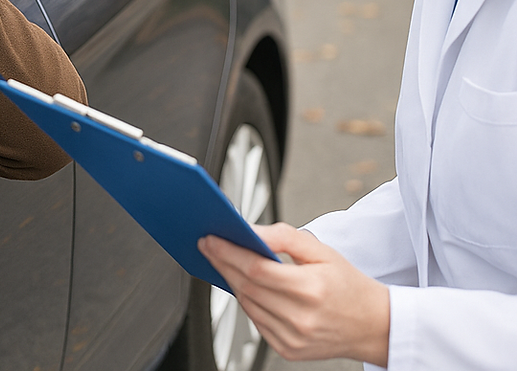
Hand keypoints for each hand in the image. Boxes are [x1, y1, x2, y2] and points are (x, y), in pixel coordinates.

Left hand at [199, 222, 389, 366]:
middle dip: (222, 262)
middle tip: (208, 244)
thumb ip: (284, 236)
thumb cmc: (348, 284)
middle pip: (247, 287)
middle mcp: (301, 318)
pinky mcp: (288, 350)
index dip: (229, 252)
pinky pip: (256, 321)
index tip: (211, 238)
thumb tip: (251, 230)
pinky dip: (246, 301)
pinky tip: (243, 285)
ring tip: (221, 260)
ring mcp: (294, 338)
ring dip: (230, 280)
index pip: (257, 269)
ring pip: (247, 304)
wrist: (373, 326)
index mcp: (311, 289)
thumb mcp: (321, 250)